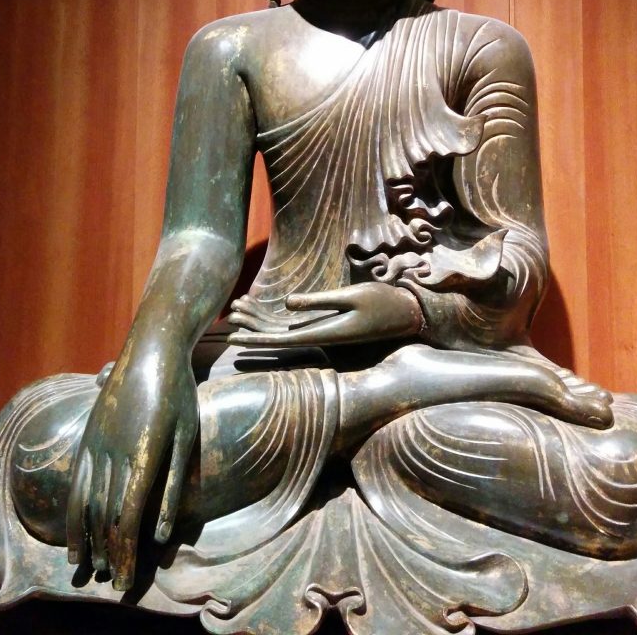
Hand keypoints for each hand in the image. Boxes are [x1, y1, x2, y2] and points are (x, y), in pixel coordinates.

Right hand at [66, 342, 197, 589]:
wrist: (151, 349)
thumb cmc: (179, 392)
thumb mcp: (187, 437)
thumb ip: (174, 486)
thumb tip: (162, 534)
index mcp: (144, 455)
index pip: (129, 517)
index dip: (126, 551)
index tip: (127, 576)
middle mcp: (114, 453)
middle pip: (106, 516)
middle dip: (108, 553)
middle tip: (113, 581)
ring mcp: (96, 443)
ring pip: (87, 502)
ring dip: (88, 539)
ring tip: (91, 567)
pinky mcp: (87, 436)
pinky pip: (76, 482)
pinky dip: (74, 513)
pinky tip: (75, 535)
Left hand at [227, 281, 422, 346]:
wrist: (408, 315)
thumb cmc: (383, 303)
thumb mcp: (351, 298)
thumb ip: (318, 302)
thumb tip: (287, 303)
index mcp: (324, 333)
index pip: (280, 339)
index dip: (254, 338)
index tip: (232, 337)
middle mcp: (321, 338)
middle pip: (278, 336)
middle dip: (253, 326)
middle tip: (229, 315)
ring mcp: (326, 333)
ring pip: (286, 330)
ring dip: (263, 321)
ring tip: (240, 309)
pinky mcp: (331, 327)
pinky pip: (298, 325)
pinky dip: (280, 318)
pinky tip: (267, 311)